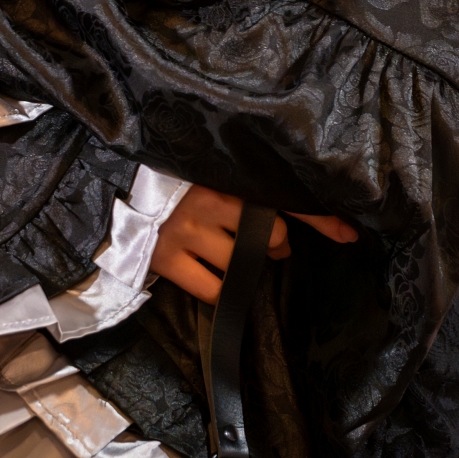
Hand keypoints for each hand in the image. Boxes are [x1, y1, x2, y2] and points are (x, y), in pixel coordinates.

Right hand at [149, 185, 357, 304]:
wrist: (108, 192)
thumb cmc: (162, 179)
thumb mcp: (202, 168)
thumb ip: (239, 181)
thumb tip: (286, 211)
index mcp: (222, 171)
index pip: (283, 195)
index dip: (320, 217)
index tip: (350, 233)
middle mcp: (210, 197)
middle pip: (270, 234)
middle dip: (273, 242)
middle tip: (262, 240)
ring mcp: (188, 229)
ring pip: (244, 263)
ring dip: (246, 265)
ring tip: (230, 252)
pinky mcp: (167, 259)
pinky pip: (213, 289)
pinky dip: (218, 288)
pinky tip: (208, 273)